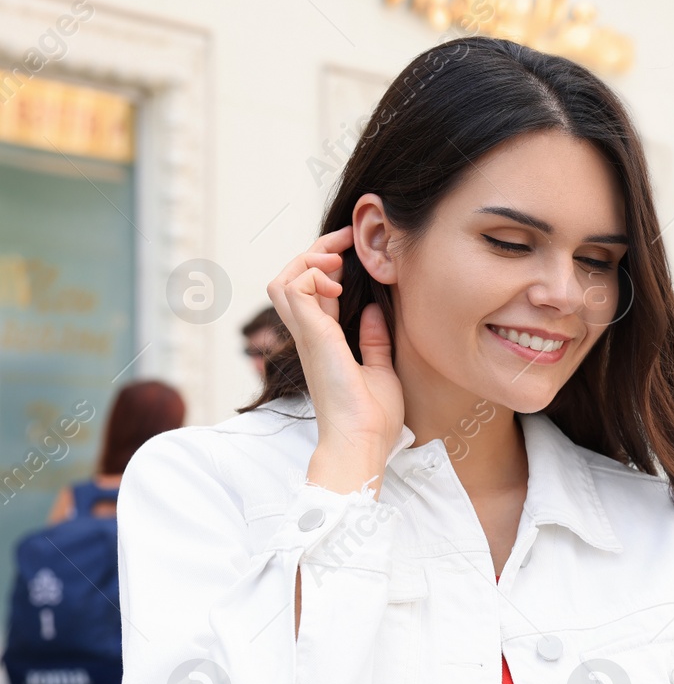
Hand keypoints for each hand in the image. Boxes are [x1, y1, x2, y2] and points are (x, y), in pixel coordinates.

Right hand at [266, 226, 403, 465]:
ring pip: (283, 280)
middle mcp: (309, 337)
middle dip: (316, 250)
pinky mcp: (313, 337)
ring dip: (307, 260)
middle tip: (346, 241)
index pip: (312, 292)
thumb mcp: (380, 369)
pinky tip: (337, 282)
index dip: (328, 264)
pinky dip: (312, 275)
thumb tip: (372, 310)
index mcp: (323, 342)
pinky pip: (294, 290)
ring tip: (337, 259)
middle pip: (290, 279)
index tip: (354, 251)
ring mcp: (307, 336)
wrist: (362, 443)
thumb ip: (374, 340)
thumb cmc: (372, 418)